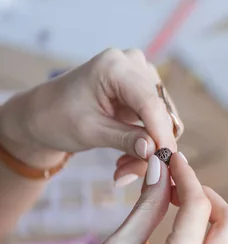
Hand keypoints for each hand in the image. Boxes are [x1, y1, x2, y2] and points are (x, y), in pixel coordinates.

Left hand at [0, 48, 180, 183]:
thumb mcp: (90, 132)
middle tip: (129, 175)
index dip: (161, 135)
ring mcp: (141, 75)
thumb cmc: (57, 117)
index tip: (164, 162)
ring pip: (164, 120)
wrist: (42, 114)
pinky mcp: (145, 90)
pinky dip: (148, 143)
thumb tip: (156, 151)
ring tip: (124, 169)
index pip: (150, 103)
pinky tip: (129, 157)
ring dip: (150, 149)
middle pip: (160, 112)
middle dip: (152, 147)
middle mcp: (133, 64)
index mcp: (115, 67)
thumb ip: (126, 140)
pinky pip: (159, 121)